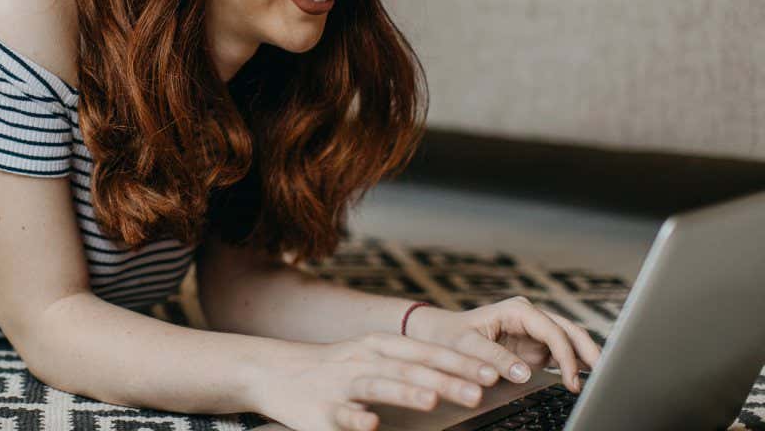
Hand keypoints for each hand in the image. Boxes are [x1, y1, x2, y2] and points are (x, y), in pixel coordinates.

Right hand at [252, 332, 507, 430]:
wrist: (275, 372)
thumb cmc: (335, 369)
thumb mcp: (373, 357)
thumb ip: (413, 367)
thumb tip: (465, 377)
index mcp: (380, 346)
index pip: (428, 350)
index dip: (461, 359)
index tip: (494, 370)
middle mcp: (363, 359)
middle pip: (410, 367)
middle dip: (446, 378)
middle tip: (479, 391)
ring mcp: (342, 384)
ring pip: (378, 385)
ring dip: (405, 391)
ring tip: (431, 400)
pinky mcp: (321, 410)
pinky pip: (341, 414)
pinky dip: (356, 418)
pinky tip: (370, 424)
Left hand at [403, 296, 603, 393]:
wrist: (440, 335)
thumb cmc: (450, 335)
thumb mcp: (467, 345)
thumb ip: (494, 358)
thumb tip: (523, 373)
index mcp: (517, 309)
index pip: (552, 330)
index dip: (567, 355)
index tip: (572, 380)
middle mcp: (529, 316)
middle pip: (569, 331)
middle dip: (589, 351)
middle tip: (604, 376)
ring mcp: (534, 331)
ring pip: (570, 341)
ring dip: (585, 359)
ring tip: (600, 380)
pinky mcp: (534, 346)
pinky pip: (561, 354)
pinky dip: (574, 365)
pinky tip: (583, 379)